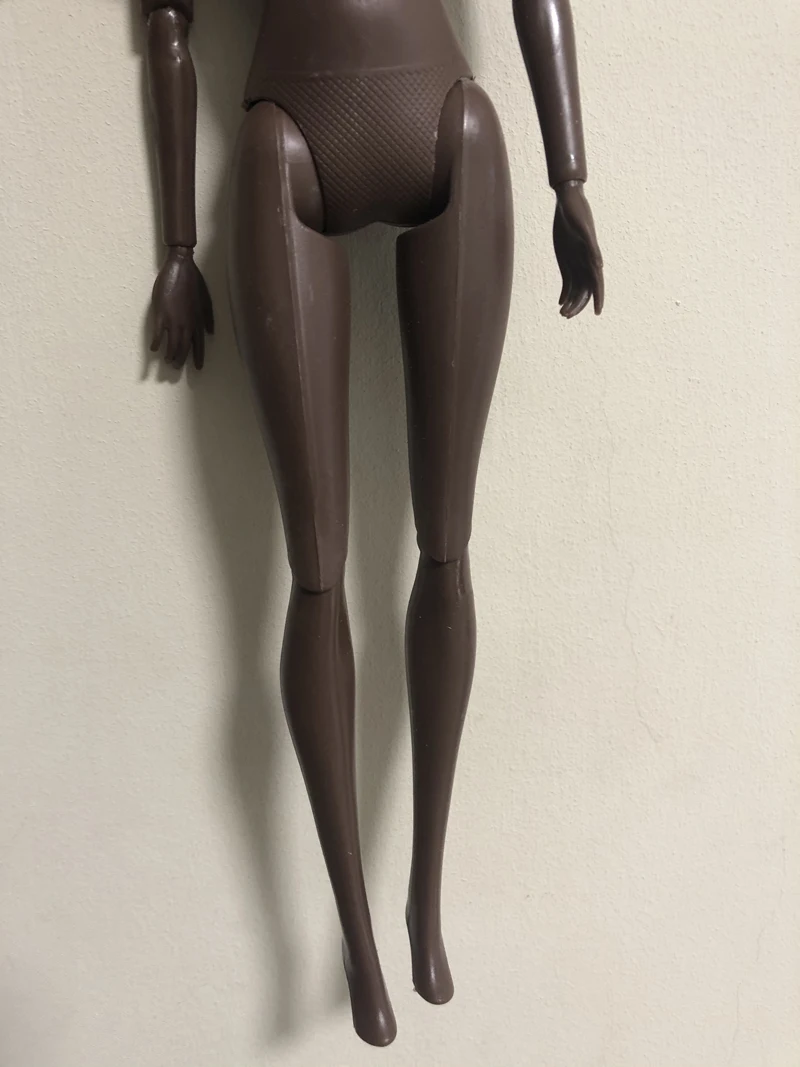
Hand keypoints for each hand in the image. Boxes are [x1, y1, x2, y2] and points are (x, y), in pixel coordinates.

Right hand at [149, 246, 213, 368]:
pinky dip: (157, 343)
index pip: (199, 343)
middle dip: (181, 359)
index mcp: (198, 320)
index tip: (197, 368)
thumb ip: (208, 318)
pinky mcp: (162, 314)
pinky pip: (159, 335)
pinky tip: (154, 349)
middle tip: (176, 367)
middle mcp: (188, 323)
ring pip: (173, 344)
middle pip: (185, 347)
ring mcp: (174, 320)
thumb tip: (211, 333)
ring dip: (170, 355)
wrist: (180, 267)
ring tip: (167, 361)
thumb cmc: (193, 281)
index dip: (198, 356)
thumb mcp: (206, 300)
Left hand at [553, 181, 603, 318]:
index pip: (597, 283)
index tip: (596, 312)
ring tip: (562, 314)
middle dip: (578, 304)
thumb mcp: (583, 229)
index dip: (597, 298)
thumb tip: (599, 266)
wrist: (568, 201)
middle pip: (585, 289)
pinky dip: (565, 292)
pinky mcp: (567, 259)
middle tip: (566, 316)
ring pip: (576, 287)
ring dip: (571, 301)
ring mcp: (577, 261)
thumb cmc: (577, 212)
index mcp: (591, 257)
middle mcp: (586, 262)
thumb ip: (591, 247)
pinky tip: (560, 301)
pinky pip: (568, 280)